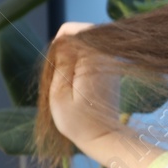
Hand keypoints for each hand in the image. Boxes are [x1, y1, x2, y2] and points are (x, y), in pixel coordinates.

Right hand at [47, 21, 125, 160]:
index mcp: (95, 58)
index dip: (60, 41)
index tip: (56, 63)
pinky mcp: (111, 71)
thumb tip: (64, 38)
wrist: (104, 138)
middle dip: (66, 50)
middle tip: (61, 76)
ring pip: (86, 46)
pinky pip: (91, 58)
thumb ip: (61, 62)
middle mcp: (108, 56)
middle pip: (81, 35)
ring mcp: (111, 63)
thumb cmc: (79, 121)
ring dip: (73, 59)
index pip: (75, 29)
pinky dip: (80, 66)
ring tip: (68, 83)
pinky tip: (77, 86)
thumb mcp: (59, 92)